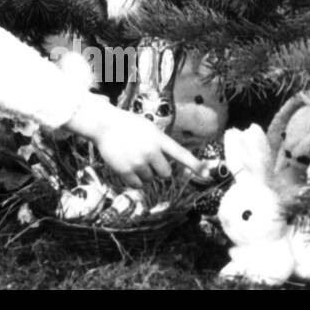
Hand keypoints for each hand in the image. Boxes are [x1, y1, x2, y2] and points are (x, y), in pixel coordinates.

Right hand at [64, 99, 204, 187]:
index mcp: (158, 139)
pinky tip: (128, 168)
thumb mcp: (148, 128)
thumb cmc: (127, 125)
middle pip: (165, 173)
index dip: (194, 165)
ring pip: (151, 179)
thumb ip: (160, 143)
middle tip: (147, 160)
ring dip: (145, 174)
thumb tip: (168, 163)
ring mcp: (138, 161)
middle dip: (159, 170)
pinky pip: (138, 185)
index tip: (206, 173)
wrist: (103, 124)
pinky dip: (135, 180)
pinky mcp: (126, 170)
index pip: (181, 154)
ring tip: (133, 159)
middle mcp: (151, 151)